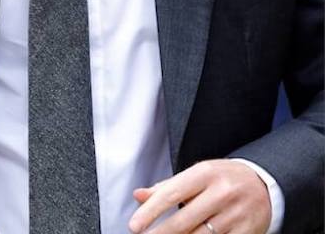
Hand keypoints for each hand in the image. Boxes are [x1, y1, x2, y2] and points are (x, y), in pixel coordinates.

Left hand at [127, 159, 271, 233]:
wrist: (266, 183)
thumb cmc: (222, 179)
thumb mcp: (196, 175)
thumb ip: (167, 187)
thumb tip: (138, 196)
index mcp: (205, 173)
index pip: (171, 194)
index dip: (150, 212)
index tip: (134, 225)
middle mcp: (222, 192)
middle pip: (184, 220)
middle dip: (161, 233)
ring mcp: (237, 214)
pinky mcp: (249, 231)